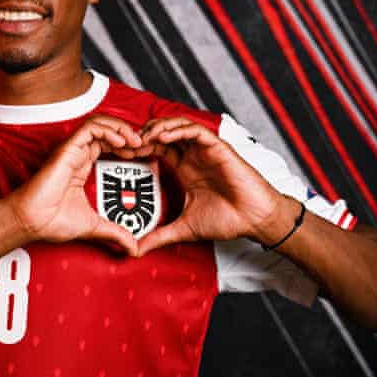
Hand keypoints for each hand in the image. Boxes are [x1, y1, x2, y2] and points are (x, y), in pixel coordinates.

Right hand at [5, 115, 142, 255]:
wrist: (33, 222)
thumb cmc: (52, 221)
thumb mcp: (94, 227)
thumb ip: (115, 233)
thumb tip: (134, 249)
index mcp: (82, 165)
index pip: (108, 144)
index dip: (127, 146)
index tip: (142, 156)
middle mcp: (78, 154)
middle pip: (106, 129)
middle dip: (128, 134)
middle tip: (144, 146)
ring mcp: (72, 150)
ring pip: (99, 124)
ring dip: (121, 128)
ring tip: (136, 141)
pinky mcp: (67, 149)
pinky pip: (90, 129)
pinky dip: (108, 130)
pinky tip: (121, 142)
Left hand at [135, 117, 284, 255]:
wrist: (254, 220)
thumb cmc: (226, 220)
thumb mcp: (184, 229)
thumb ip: (159, 236)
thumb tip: (135, 251)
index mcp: (183, 168)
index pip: (156, 148)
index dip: (138, 148)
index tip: (121, 156)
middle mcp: (192, 156)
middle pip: (163, 132)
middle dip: (143, 134)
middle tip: (126, 143)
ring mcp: (205, 150)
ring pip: (178, 125)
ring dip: (158, 127)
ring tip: (142, 137)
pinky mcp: (218, 147)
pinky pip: (195, 131)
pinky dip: (178, 130)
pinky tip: (163, 137)